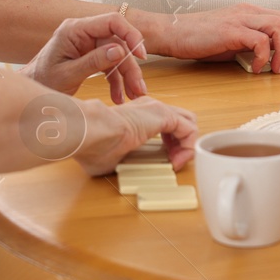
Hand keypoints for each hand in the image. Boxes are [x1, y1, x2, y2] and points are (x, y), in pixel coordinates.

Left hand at [23, 12, 147, 102]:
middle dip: (130, 67)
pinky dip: (116, 81)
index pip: (111, 21)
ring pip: (117, 56)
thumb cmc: (42, 80)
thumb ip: (93, 62)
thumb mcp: (67, 74)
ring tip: (134, 96)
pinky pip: (109, 65)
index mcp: (75, 29)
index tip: (140, 55)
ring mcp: (87, 44)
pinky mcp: (90, 55)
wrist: (31, 89)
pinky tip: (119, 97)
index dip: (130, 34)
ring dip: (127, 77)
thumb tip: (120, 51)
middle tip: (139, 89)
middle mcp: (83, 33)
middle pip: (118, 43)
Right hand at [75, 96, 197, 176]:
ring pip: (188, 123)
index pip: (164, 125)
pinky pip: (190, 130)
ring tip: (175, 162)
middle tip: (172, 162)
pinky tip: (176, 161)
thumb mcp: (113, 157)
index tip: (162, 163)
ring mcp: (157, 109)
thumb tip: (123, 171)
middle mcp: (149, 108)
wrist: (90, 131)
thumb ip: (123, 160)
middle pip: (181, 122)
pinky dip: (188, 147)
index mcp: (136, 115)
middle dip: (181, 144)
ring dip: (186, 146)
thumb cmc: (93, 145)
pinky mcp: (164, 114)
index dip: (169, 146)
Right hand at [141, 3, 279, 72]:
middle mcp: (249, 11)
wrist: (171, 33)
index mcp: (252, 13)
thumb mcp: (233, 42)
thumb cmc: (199, 40)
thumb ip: (254, 45)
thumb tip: (277, 58)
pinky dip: (264, 55)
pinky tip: (257, 68)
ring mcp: (240, 18)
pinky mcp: (230, 30)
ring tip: (278, 69)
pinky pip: (259, 39)